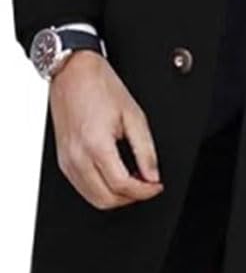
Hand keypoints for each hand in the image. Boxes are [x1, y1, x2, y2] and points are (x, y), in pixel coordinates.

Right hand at [49, 50, 163, 209]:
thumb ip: (145, 149)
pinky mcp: (63, 159)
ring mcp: (67, 160)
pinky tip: (114, 175)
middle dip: (131, 198)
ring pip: (92, 198)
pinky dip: (100, 188)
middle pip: (105, 199)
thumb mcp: (133, 115)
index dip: (144, 191)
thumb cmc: (100, 86)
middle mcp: (77, 156)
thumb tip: (152, 174)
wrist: (72, 72)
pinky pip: (82, 187)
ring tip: (133, 180)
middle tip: (147, 185)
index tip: (156, 186)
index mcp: (96, 145)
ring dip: (115, 196)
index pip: (122, 186)